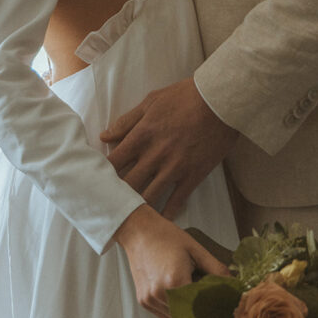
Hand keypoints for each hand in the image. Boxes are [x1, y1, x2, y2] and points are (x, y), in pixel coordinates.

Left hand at [101, 78, 239, 219]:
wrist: (220, 100)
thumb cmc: (185, 96)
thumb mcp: (152, 101)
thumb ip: (127, 121)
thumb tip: (104, 137)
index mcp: (142, 135)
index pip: (113, 162)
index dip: (102, 174)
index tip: (98, 182)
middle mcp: (154, 155)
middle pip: (127, 184)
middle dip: (117, 196)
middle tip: (110, 205)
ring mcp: (174, 167)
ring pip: (149, 197)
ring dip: (138, 208)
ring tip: (129, 218)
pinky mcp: (193, 175)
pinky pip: (177, 201)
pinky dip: (167, 214)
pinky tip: (159, 221)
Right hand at [114, 203, 230, 317]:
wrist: (139, 232)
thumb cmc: (167, 237)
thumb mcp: (195, 249)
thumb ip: (216, 269)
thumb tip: (233, 283)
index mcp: (175, 282)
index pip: (201, 307)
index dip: (212, 307)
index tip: (220, 304)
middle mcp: (160, 294)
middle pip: (189, 315)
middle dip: (201, 311)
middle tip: (208, 299)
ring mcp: (150, 299)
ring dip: (187, 311)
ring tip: (190, 292)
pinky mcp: (143, 301)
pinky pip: (164, 315)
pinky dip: (174, 309)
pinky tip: (177, 293)